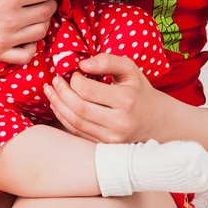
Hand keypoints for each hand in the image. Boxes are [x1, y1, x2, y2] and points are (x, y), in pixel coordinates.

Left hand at [44, 53, 163, 143]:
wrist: (156, 120)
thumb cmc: (139, 90)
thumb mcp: (129, 69)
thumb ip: (107, 61)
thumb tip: (82, 64)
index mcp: (126, 100)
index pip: (88, 90)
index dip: (74, 79)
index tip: (74, 72)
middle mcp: (119, 122)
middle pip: (78, 108)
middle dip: (61, 92)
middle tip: (55, 80)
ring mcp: (111, 138)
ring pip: (75, 123)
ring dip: (58, 105)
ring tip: (50, 91)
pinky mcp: (105, 146)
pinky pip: (78, 133)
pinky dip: (64, 118)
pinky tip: (58, 105)